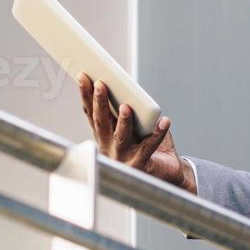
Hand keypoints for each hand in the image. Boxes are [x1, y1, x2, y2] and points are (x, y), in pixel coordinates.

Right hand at [77, 74, 195, 192]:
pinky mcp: (141, 164)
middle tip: (101, 84)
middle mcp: (109, 148)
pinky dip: (158, 133)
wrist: (165, 173)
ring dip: (123, 121)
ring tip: (126, 107)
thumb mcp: (134, 124)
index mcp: (104, 136)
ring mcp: (124, 158)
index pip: (91, 114)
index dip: (86, 95)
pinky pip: (150, 146)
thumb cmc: (147, 144)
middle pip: (101, 123)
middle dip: (100, 103)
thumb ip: (128, 109)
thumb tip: (128, 87)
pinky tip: (164, 122)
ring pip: (121, 137)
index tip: (83, 77)